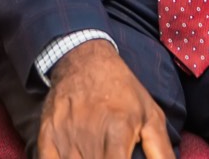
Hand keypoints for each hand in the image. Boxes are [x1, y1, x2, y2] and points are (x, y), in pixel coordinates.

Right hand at [38, 40, 170, 158]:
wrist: (83, 60)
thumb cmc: (121, 90)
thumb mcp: (150, 116)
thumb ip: (161, 152)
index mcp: (117, 131)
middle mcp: (88, 135)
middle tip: (111, 157)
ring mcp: (64, 136)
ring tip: (96, 156)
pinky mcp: (47, 135)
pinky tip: (75, 158)